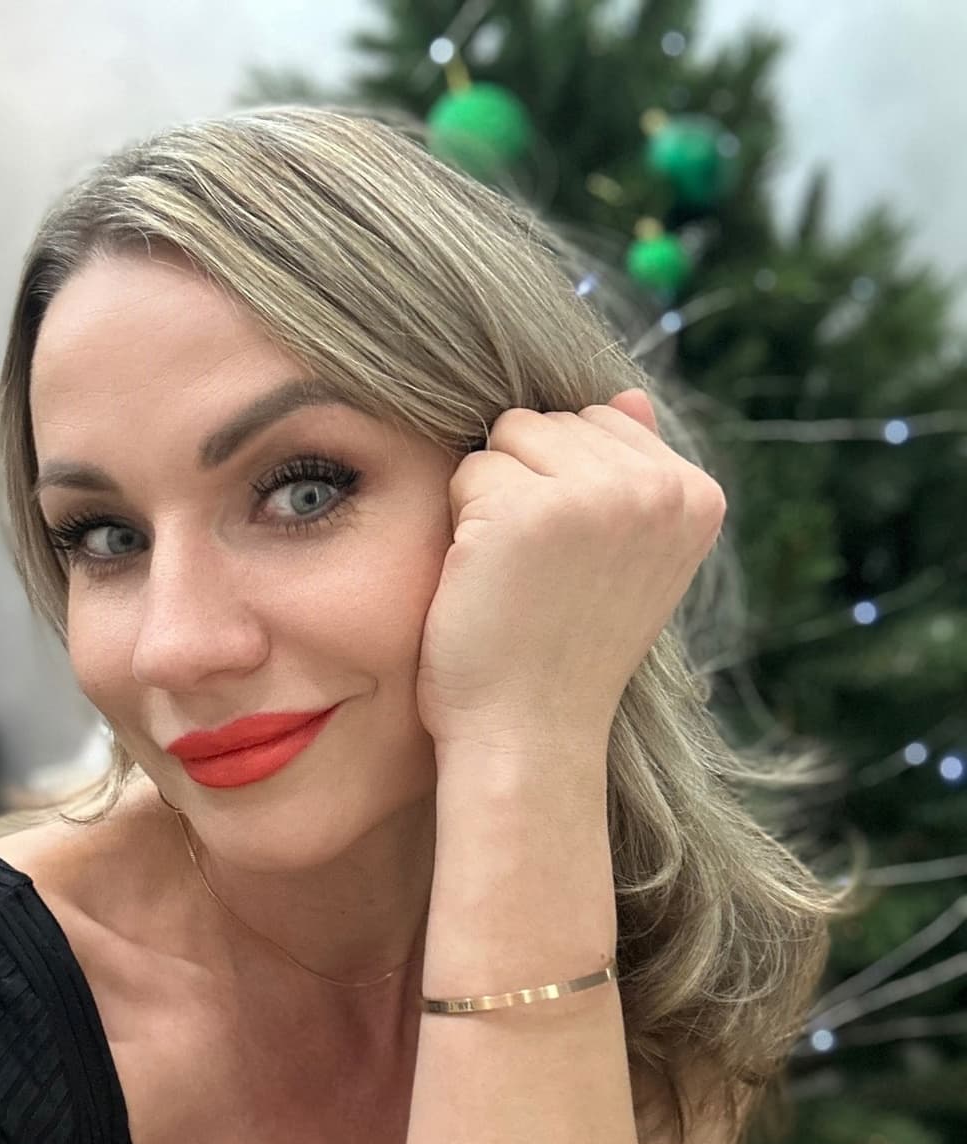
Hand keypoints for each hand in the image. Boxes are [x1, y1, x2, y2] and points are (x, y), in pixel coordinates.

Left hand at [415, 389, 726, 756]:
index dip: (566, 486)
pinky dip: (461, 526)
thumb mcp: (628, 558)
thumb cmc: (565, 649)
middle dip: (528, 486)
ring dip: (492, 501)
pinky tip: (490, 583)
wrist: (530, 734)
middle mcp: (658, 489)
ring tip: (519, 575)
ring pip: (507, 439)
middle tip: (543, 575)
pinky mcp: (528, 511)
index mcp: (697, 496)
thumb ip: (632, 470)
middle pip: (551, 422)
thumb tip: (628, 393)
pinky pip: (468, 472)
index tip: (577, 563)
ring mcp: (597, 497)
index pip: (600, 422)